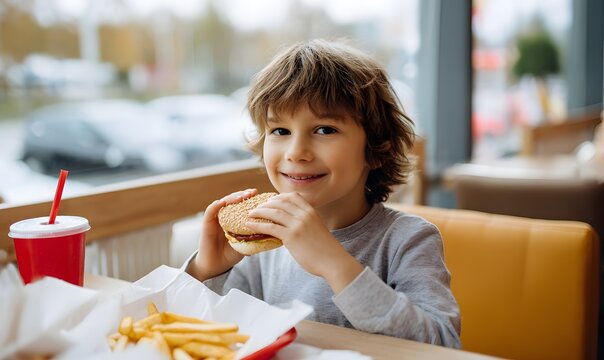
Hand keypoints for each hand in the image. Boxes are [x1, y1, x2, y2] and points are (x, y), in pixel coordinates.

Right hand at [187, 189, 257, 280]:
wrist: (216, 265)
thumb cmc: (231, 254)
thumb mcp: (247, 243)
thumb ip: (256, 236)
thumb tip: (274, 234)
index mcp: (235, 218)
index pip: (242, 204)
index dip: (251, 198)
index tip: (261, 195)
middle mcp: (225, 215)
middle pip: (233, 199)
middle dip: (243, 194)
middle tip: (253, 192)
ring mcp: (216, 218)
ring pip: (223, 202)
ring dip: (232, 197)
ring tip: (242, 196)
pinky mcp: (207, 223)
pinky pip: (210, 211)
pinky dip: (216, 205)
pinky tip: (222, 202)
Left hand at [246, 192, 362, 292]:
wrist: (333, 261)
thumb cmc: (326, 249)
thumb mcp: (318, 229)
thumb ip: (306, 223)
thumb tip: (293, 225)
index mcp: (311, 211)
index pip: (292, 196)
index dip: (278, 197)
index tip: (270, 201)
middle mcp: (304, 215)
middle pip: (280, 202)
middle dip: (265, 203)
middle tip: (256, 208)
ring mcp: (298, 224)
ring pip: (273, 212)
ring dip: (259, 212)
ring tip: (250, 214)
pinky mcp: (292, 236)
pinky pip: (270, 227)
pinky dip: (258, 224)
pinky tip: (250, 225)